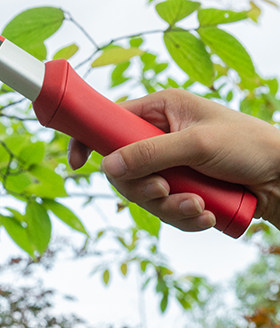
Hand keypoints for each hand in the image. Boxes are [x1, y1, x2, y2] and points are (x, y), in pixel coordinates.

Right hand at [68, 89, 279, 230]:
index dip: (89, 139)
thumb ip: (150, 154)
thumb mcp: (198, 145)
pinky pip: (166, 209)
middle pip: (123, 167)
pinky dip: (184, 217)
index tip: (76, 163)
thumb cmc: (251, 147)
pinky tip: (208, 215)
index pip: (111, 120)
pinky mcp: (185, 188)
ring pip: (144, 193)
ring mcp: (172, 164)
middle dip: (143, 187)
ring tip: (200, 208)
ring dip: (169, 207)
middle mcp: (161, 136)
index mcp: (161, 110)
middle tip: (164, 191)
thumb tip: (106, 168)